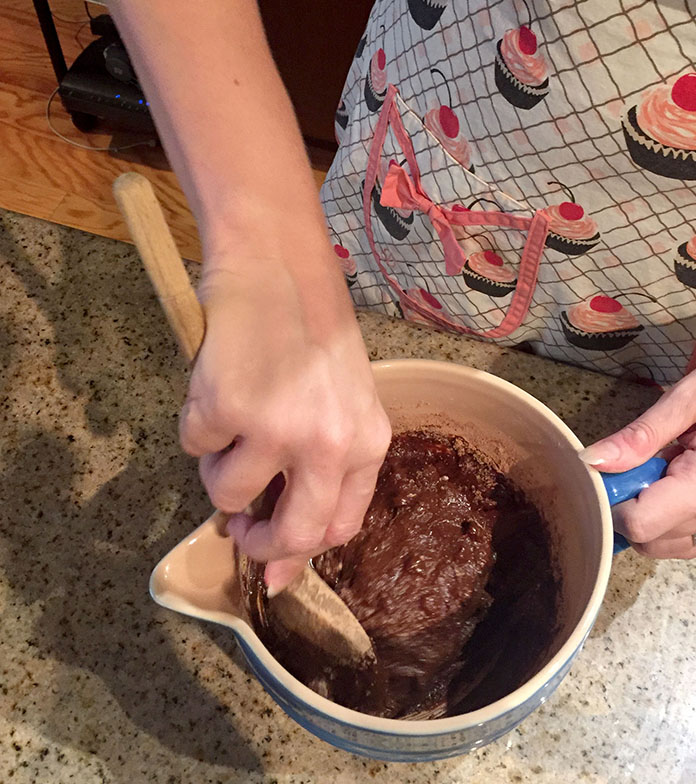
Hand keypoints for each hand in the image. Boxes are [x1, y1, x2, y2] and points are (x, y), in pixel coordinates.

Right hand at [180, 258, 390, 592]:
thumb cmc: (310, 325)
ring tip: (229, 413)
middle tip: (239, 530)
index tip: (273, 565)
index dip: (301, 553)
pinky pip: (193, 444)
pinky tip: (216, 378)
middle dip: (258, 543)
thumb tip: (279, 568)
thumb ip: (321, 469)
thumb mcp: (339, 398)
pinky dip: (195, 419)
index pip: (340, 527)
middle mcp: (329, 441)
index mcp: (367, 440)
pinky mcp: (226, 407)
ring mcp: (276, 426)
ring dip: (217, 465)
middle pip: (291, 534)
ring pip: (227, 493)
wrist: (276, 263)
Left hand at [580, 346, 695, 557]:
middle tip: (636, 467)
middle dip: (629, 510)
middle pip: (652, 541)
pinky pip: (694, 535)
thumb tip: (593, 461)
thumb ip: (639, 436)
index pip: (640, 524)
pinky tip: (676, 481)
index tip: (611, 473)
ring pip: (671, 545)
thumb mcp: (688, 397)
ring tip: (659, 470)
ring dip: (650, 518)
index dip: (613, 503)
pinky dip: (672, 519)